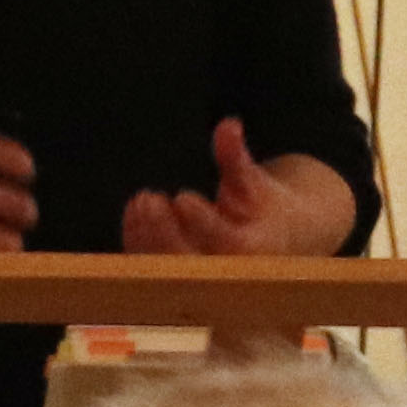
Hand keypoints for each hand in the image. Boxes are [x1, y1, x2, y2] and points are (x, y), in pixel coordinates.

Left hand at [118, 120, 357, 258]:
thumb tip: (228, 126)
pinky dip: (141, 243)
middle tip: (150, 199)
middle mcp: (226, 271)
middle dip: (166, 233)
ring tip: (142, 201)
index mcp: (252, 248)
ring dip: (147, 237)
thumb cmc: (263, 208)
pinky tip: (134, 212)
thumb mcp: (254, 181)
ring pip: (168, 268)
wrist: (271, 241)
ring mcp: (202, 280)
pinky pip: (155, 268)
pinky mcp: (181, 279)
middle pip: (191, 262)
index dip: (203, 222)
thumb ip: (236, 158)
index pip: (226, 241)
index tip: (182, 197)